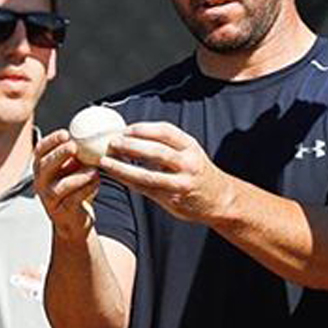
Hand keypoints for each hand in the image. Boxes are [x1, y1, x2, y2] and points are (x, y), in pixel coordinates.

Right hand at [33, 129, 100, 242]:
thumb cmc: (75, 189)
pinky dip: (87, 189)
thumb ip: (79, 154)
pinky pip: (74, 199)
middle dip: (59, 154)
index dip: (51, 141)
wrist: (74, 220)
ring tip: (93, 170)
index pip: (40, 150)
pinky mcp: (62, 212)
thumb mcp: (74, 169)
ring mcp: (50, 198)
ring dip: (79, 176)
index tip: (65, 133)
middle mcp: (41, 182)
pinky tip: (97, 182)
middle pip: (45, 166)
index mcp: (42, 167)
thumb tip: (96, 132)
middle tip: (73, 146)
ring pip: (61, 185)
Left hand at [100, 122, 237, 223]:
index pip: (165, 131)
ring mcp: (181, 183)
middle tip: (112, 142)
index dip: (143, 128)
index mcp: (191, 146)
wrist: (221, 199)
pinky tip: (116, 177)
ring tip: (106, 161)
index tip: (126, 128)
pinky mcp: (174, 199)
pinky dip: (129, 182)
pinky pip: (147, 190)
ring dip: (124, 167)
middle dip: (131, 145)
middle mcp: (188, 163)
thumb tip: (133, 136)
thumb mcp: (190, 153)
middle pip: (156, 151)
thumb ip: (168, 146)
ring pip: (148, 174)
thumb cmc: (198, 173)